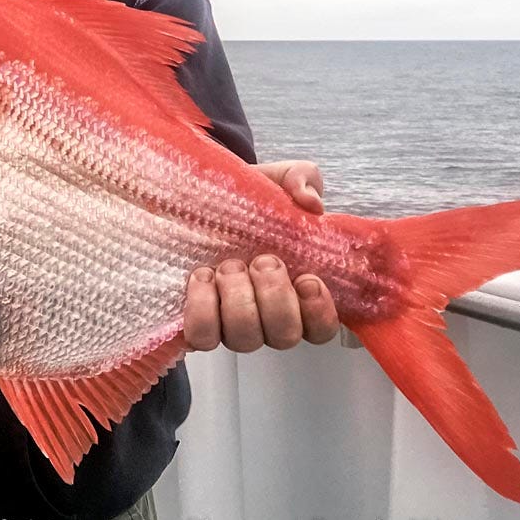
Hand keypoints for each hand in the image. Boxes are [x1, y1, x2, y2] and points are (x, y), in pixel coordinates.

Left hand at [183, 158, 337, 351]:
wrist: (198, 198)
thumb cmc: (246, 198)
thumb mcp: (278, 180)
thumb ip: (302, 179)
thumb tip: (311, 202)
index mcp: (296, 290)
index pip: (321, 328)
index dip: (318, 312)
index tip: (307, 278)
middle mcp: (266, 316)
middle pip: (285, 336)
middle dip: (274, 297)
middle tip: (261, 260)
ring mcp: (231, 323)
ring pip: (245, 339)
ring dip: (238, 301)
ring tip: (228, 264)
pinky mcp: (198, 321)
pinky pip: (202, 337)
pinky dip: (203, 309)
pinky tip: (202, 276)